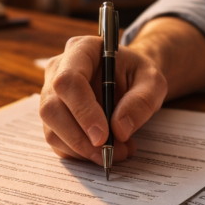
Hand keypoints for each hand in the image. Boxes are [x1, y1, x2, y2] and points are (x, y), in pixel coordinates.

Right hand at [40, 35, 167, 164]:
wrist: (131, 79)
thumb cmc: (139, 75)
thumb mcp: (153, 82)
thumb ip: (141, 101)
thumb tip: (119, 129)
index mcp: (81, 50)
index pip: (68, 80)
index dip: (82, 111)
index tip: (103, 136)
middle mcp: (58, 70)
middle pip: (51, 108)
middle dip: (79, 138)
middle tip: (109, 153)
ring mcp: (51, 94)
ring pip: (51, 129)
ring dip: (82, 150)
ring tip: (117, 152)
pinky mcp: (54, 117)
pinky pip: (57, 141)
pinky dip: (80, 154)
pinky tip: (103, 151)